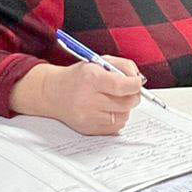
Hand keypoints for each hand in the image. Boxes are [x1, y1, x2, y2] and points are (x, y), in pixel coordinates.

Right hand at [12, 58, 143, 134]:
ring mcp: (87, 117)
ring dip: (124, 108)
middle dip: (133, 96)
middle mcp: (87, 99)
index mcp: (90, 78)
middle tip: (129, 91)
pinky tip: (109, 110)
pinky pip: (115, 127)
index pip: (121, 86)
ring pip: (123, 117)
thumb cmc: (77, 77)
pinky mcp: (88, 129)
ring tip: (115, 100)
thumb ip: (122, 66)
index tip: (137, 82)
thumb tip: (138, 79)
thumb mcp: (98, 62)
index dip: (135, 85)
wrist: (52, 93)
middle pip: (125, 103)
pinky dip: (117, 118)